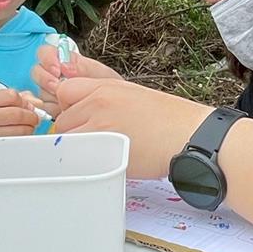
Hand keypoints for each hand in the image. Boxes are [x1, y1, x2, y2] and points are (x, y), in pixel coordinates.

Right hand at [0, 89, 41, 137]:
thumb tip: (38, 104)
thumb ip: (19, 98)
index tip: (27, 105)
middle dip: (31, 116)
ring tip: (25, 126)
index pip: (12, 96)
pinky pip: (17, 141)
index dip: (24, 101)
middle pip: (19, 114)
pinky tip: (19, 134)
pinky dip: (23, 137)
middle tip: (33, 118)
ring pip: (21, 130)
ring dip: (29, 128)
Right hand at [31, 44, 121, 116]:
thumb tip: (65, 65)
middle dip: (46, 79)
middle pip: (37, 72)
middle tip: (57, 86)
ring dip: (49, 96)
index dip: (47, 59)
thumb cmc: (109, 89)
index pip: (45, 53)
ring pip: (38, 91)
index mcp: (65, 61)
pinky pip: (43, 108)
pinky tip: (60, 109)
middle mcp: (54, 75)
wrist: (115, 108)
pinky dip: (50, 109)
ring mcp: (51, 92)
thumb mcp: (100, 74)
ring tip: (64, 99)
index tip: (57, 69)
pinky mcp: (51, 109)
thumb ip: (82, 67)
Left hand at [54, 77, 212, 178]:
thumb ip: (105, 100)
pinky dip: (83, 163)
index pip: (64, 91)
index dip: (69, 107)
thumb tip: (85, 113)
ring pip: (66, 140)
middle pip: (62, 118)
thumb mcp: (133, 95)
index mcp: (105, 86)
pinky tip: (100, 165)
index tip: (79, 118)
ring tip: (99, 154)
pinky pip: (77, 158)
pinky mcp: (103, 150)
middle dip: (72, 131)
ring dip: (77, 148)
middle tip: (93, 141)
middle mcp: (97, 102)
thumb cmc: (170, 119)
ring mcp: (98, 126)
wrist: (191, 135)